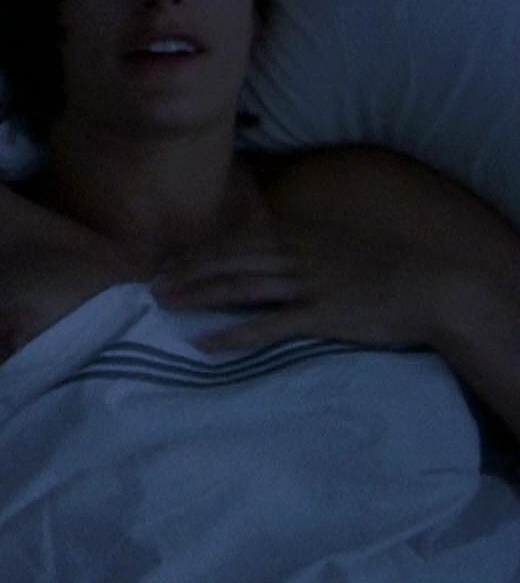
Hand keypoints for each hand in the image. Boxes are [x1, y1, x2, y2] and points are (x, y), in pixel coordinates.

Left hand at [151, 227, 451, 354]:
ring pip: (240, 286)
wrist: (432, 288)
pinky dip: (232, 334)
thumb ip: (302, 252)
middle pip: (229, 260)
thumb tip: (270, 259)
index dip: (199, 252)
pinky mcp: (320, 315)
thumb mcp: (336, 250)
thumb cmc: (385, 272)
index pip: (237, 242)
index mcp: (299, 239)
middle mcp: (296, 256)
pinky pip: (266, 325)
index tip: (167, 261)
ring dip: (198, 295)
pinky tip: (204, 343)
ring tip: (163, 305)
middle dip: (186, 271)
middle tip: (150, 284)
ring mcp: (307, 285)